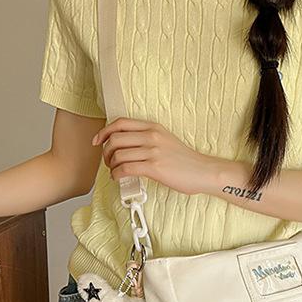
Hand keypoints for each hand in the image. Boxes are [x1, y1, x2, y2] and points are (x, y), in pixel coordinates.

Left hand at [92, 117, 222, 195]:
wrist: (203, 172)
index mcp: (153, 127)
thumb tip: (125, 147)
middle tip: (108, 162)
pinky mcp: (154, 167)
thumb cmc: (185, 160)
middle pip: (115, 139)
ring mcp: (153, 151)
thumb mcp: (165, 141)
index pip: (120, 123)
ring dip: (110, 166)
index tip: (98, 141)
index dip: (104, 132)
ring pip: (118, 155)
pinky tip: (118, 178)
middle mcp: (151, 136)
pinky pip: (126, 168)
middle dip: (105, 152)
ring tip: (114, 172)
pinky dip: (117, 174)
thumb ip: (146, 139)